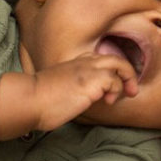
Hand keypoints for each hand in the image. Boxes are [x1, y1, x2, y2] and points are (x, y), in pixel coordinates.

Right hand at [0, 53, 137, 139]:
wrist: (30, 100)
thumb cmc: (38, 100)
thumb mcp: (57, 88)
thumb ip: (71, 87)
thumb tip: (78, 99)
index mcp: (75, 63)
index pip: (99, 59)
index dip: (110, 71)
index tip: (112, 86)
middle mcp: (84, 62)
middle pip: (115, 58)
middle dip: (128, 73)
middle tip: (131, 90)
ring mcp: (89, 70)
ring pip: (120, 64)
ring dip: (127, 80)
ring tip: (124, 95)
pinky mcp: (92, 81)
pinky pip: (114, 81)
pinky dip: (116, 91)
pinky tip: (108, 102)